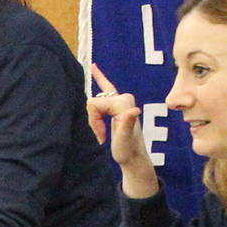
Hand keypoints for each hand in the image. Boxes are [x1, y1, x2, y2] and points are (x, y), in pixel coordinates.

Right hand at [89, 64, 156, 196]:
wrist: (133, 157)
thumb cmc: (127, 150)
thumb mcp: (124, 140)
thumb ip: (127, 123)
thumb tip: (134, 110)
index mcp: (122, 103)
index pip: (94, 104)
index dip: (93, 121)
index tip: (101, 136)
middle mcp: (124, 98)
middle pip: (94, 102)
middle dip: (93, 120)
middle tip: (101, 136)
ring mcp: (121, 100)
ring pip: (96, 103)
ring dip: (94, 118)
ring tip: (102, 133)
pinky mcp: (118, 104)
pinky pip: (106, 88)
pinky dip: (100, 78)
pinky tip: (94, 68)